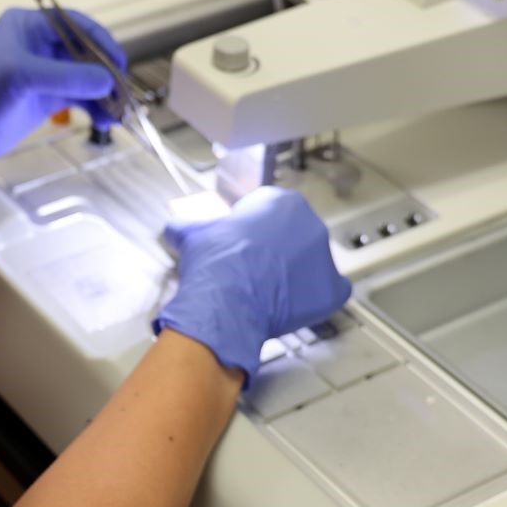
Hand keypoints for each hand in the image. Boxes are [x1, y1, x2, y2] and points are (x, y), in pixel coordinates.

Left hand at [0, 8, 126, 194]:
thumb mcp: (21, 77)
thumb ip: (66, 77)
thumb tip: (107, 81)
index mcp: (29, 26)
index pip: (76, 25)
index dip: (100, 42)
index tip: (118, 64)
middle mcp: (40, 45)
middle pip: (86, 52)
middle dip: (107, 72)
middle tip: (124, 94)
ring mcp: (45, 73)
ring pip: (87, 77)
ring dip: (105, 94)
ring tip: (119, 114)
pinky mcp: (47, 99)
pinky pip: (81, 98)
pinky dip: (96, 107)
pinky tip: (107, 120)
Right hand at [156, 186, 350, 385]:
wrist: (227, 299)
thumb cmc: (214, 260)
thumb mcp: (192, 234)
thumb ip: (188, 225)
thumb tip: (174, 227)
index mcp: (282, 202)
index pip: (270, 211)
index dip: (253, 230)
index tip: (240, 246)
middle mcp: (310, 223)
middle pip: (295, 236)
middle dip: (277, 251)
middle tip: (254, 269)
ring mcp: (325, 257)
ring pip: (311, 263)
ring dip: (296, 274)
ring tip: (269, 291)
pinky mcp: (332, 289)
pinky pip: (329, 291)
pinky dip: (315, 298)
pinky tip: (293, 305)